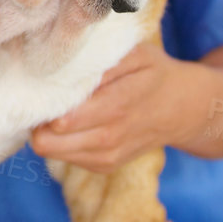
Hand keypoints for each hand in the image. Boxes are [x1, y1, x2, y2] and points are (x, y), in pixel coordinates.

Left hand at [29, 39, 199, 172]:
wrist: (183, 109)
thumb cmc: (154, 74)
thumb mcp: (136, 55)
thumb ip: (102, 62)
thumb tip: (68, 71)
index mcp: (118, 105)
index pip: (62, 120)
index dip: (43, 103)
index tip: (40, 85)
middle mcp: (110, 137)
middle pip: (47, 141)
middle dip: (39, 118)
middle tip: (45, 97)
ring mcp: (107, 156)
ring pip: (51, 151)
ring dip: (48, 130)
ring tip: (60, 107)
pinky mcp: (104, 166)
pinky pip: (65, 156)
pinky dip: (62, 140)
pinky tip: (76, 121)